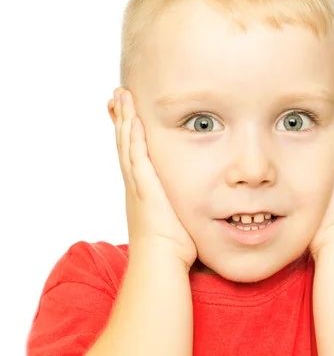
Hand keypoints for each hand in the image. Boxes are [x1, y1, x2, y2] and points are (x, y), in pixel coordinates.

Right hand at [111, 88, 196, 268]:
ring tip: (121, 96)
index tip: (126, 111)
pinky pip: (137, 159)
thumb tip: (191, 202)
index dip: (128, 131)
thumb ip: (180, 204)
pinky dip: (133, 140)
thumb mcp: (174, 218)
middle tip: (117, 94)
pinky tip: (133, 121)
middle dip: (122, 117)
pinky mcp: (145, 190)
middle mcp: (136, 184)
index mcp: (142, 189)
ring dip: (125, 120)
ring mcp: (138, 185)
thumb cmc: (172, 248)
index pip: (133, 153)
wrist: (161, 263)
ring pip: (127, 145)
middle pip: (125, 143)